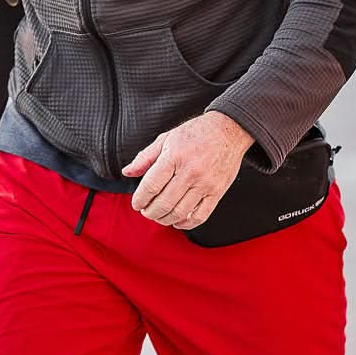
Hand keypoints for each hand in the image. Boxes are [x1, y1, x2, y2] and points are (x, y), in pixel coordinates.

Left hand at [121, 111, 253, 228]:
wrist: (228, 130)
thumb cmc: (196, 132)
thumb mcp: (166, 138)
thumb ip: (145, 157)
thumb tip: (128, 172)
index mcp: (174, 156)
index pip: (151, 185)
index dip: (140, 198)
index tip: (136, 203)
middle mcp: (190, 172)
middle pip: (164, 202)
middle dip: (150, 212)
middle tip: (146, 211)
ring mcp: (205, 184)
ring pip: (180, 212)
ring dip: (165, 219)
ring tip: (159, 216)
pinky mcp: (217, 193)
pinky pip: (200, 216)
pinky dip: (186, 223)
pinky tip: (177, 221)